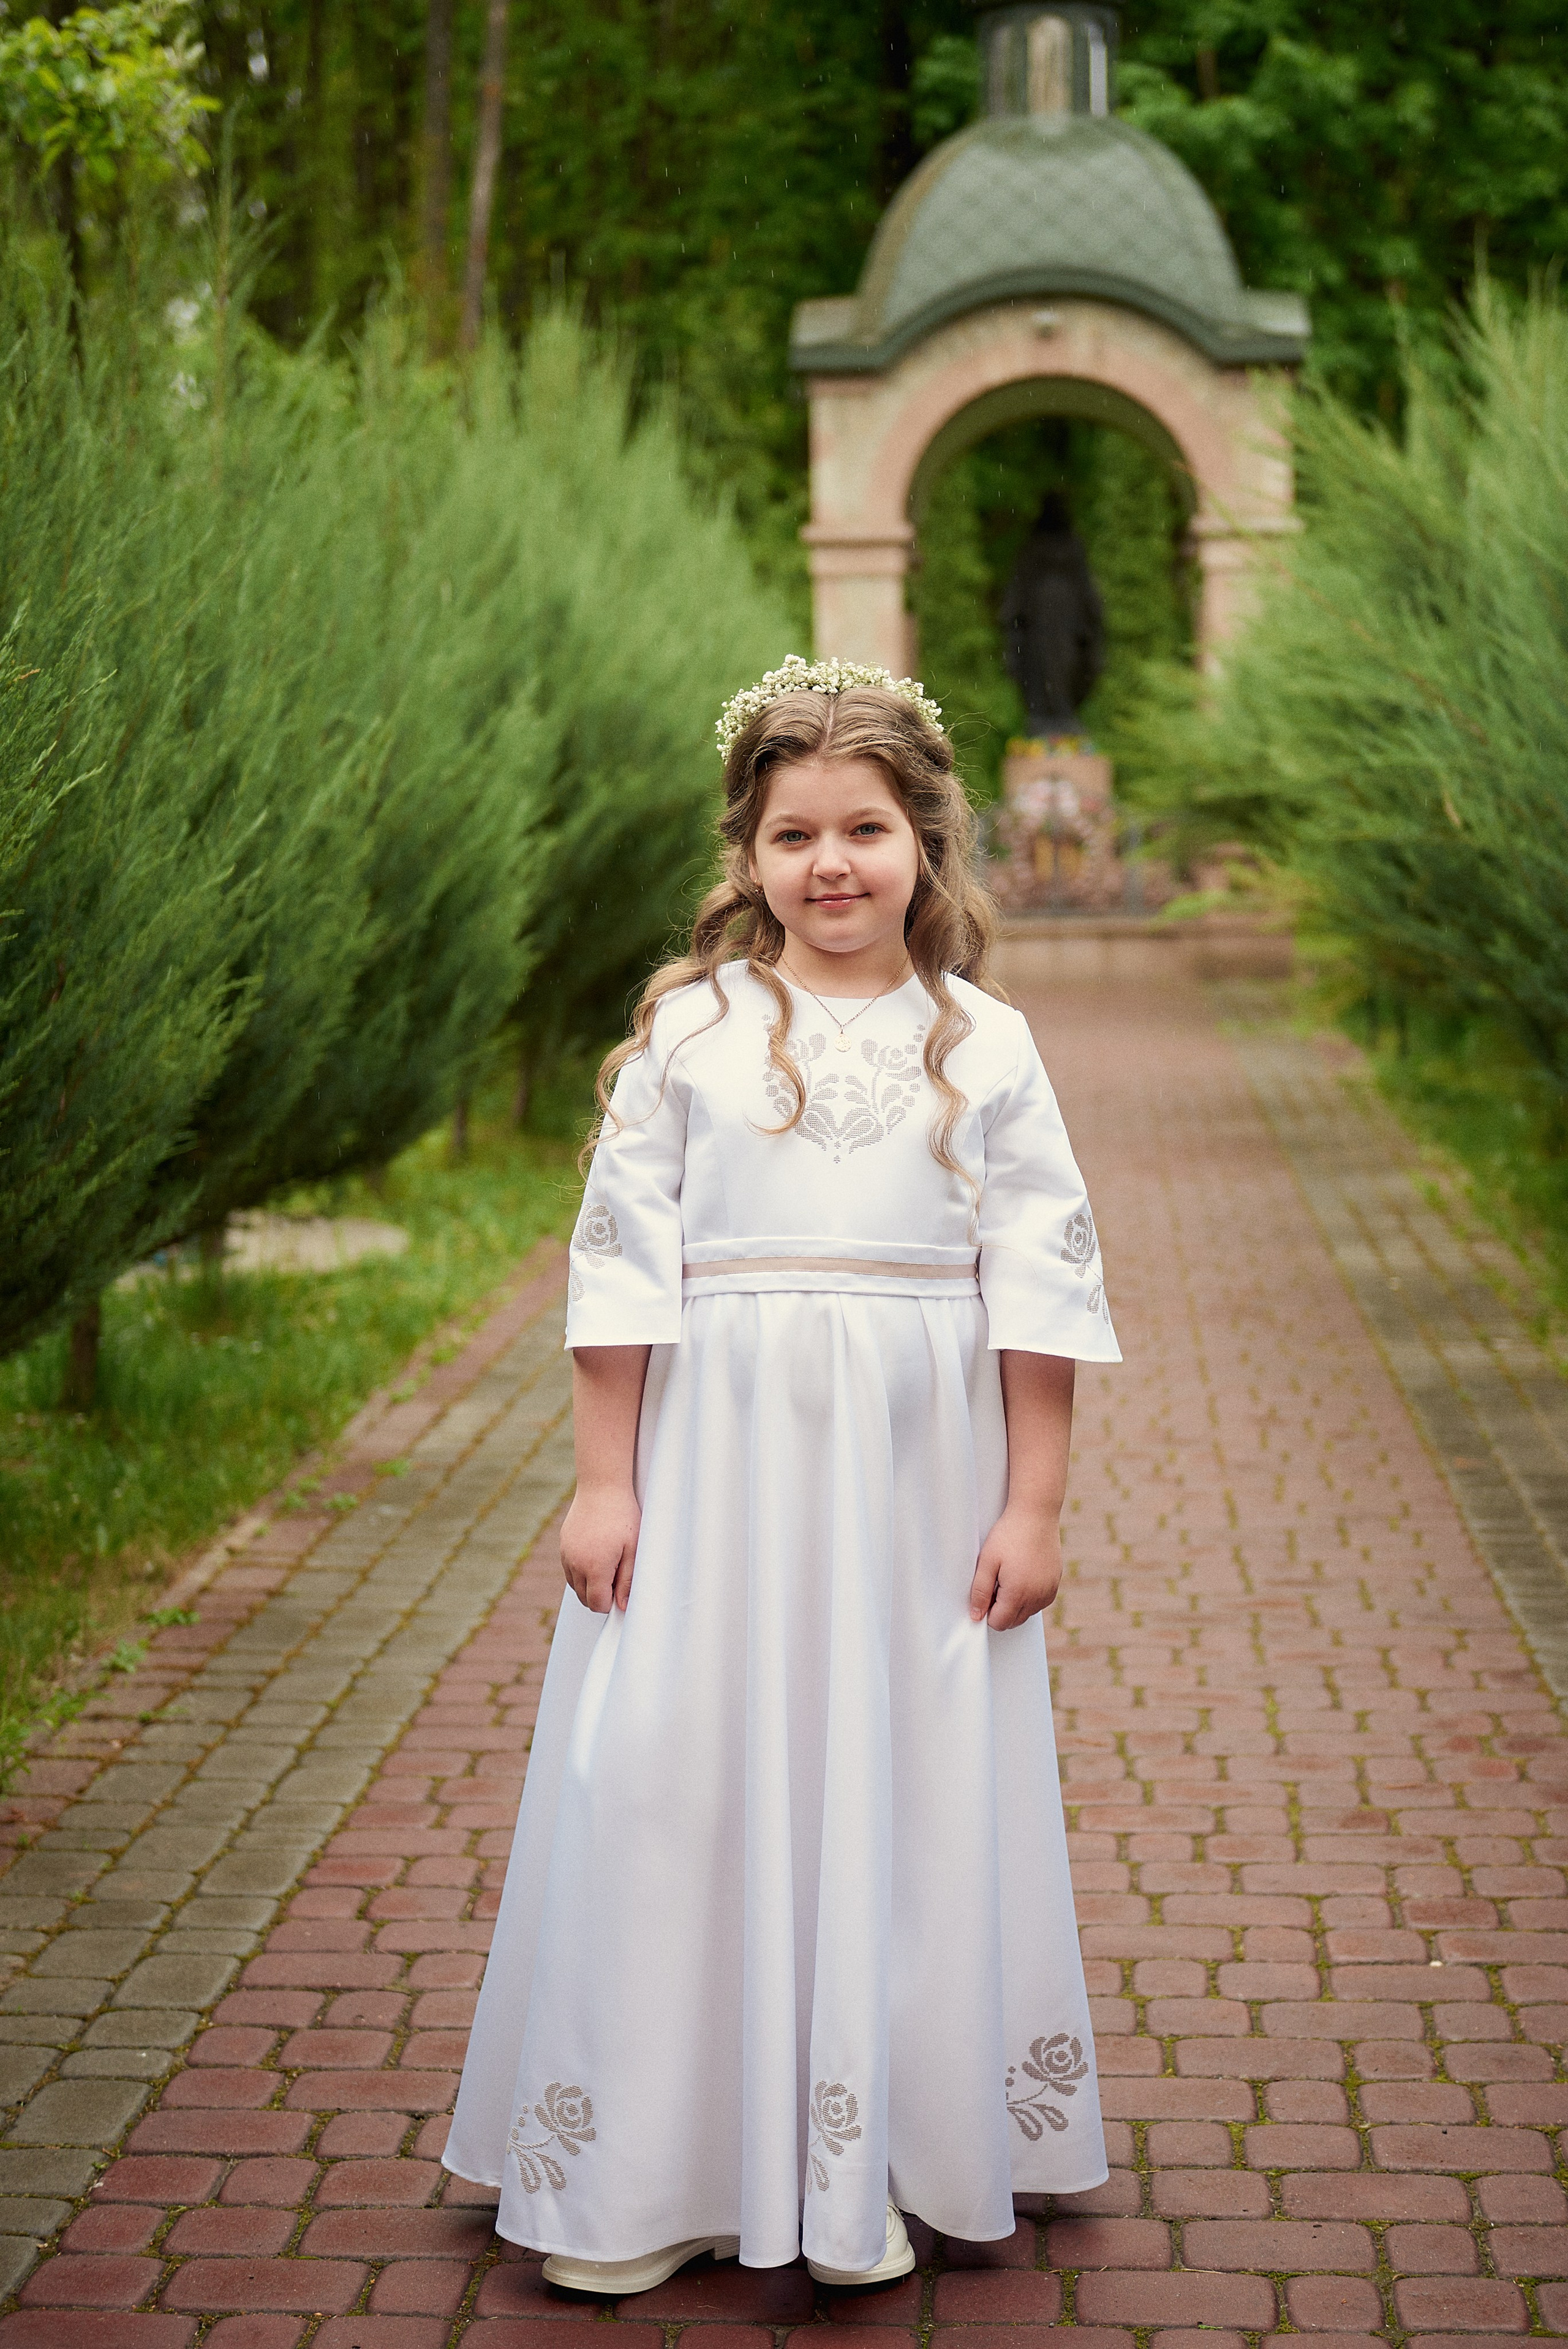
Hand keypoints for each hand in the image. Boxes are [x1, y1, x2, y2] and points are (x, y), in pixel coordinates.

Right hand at [560, 1483, 639, 1613]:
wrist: (601, 1487)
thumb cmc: (622, 1516)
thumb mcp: (632, 1550)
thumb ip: (627, 1581)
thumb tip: (622, 1605)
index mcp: (594, 1567)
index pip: (597, 1604)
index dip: (611, 1603)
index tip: (621, 1590)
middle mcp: (575, 1564)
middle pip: (584, 1598)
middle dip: (600, 1596)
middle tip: (618, 1576)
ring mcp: (566, 1554)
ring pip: (575, 1585)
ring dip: (589, 1585)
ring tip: (608, 1564)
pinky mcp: (563, 1545)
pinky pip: (569, 1570)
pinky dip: (580, 1572)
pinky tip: (596, 1556)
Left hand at [968, 1504, 1062, 1628]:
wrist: (1036, 1515)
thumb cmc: (1009, 1534)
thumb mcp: (987, 1561)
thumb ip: (980, 1592)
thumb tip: (976, 1616)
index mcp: (1018, 1593)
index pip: (999, 1623)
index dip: (988, 1611)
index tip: (986, 1591)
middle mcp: (1037, 1597)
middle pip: (1014, 1621)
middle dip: (1001, 1609)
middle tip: (996, 1582)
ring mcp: (1049, 1591)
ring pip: (1027, 1613)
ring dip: (1016, 1603)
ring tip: (1009, 1576)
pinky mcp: (1055, 1584)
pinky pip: (1039, 1602)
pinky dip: (1029, 1596)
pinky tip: (1023, 1575)